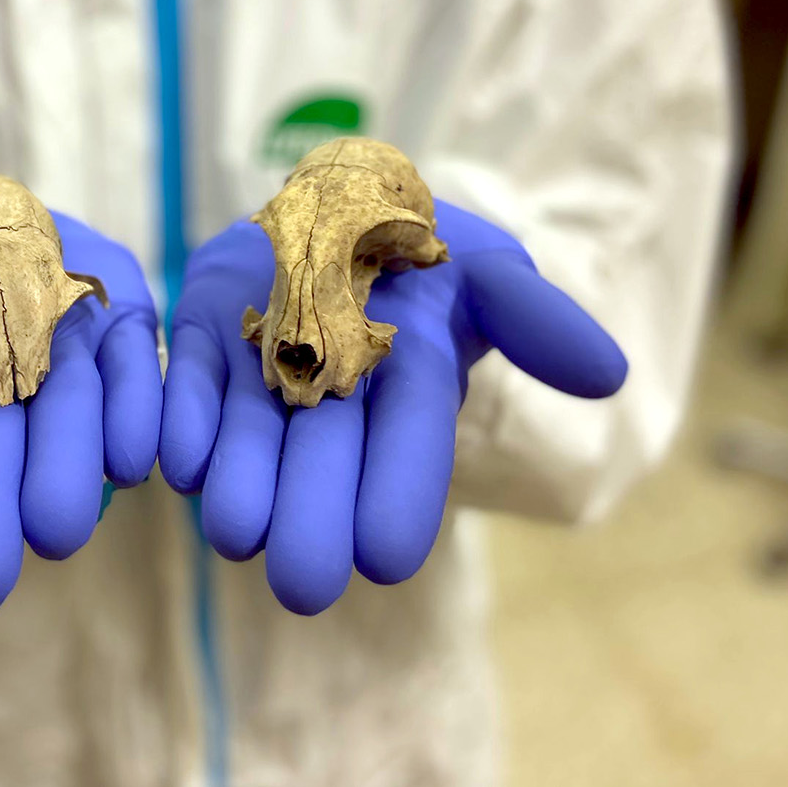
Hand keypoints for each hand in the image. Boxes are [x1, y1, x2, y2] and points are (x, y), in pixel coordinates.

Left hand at [158, 201, 626, 614]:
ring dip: (243, 483)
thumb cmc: (425, 247)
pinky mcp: (205, 336)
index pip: (410, 442)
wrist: (335, 201)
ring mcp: (262, 368)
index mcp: (408, 383)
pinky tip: (178, 459)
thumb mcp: (491, 273)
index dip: (400, 493)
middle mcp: (334, 393)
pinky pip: (191, 382)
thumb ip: (535, 320)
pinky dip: (185, 420)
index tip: (387, 558)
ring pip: (252, 434)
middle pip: (324, 456)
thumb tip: (609, 376)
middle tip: (304, 585)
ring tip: (236, 535)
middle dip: (314, 516)